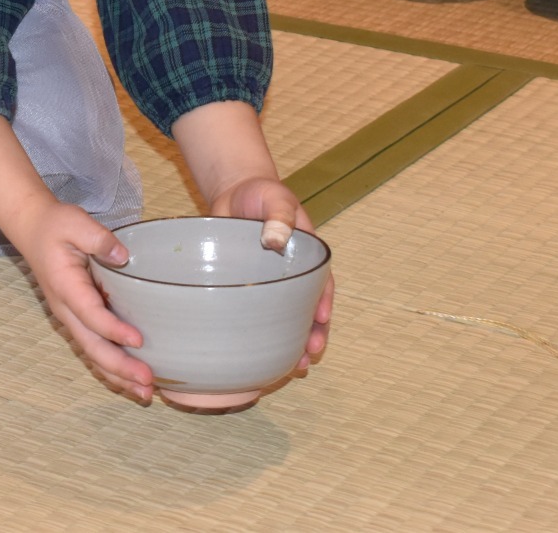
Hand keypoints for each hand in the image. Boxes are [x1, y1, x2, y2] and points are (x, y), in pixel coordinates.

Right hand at [10, 197, 155, 402]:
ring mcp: (70, 318)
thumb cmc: (55, 225)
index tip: (139, 341)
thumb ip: (98, 238)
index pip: (90, 314)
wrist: (32, 230)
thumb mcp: (75, 221)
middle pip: (91, 346)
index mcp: (65, 287)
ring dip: (117, 376)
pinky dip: (111, 368)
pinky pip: (93, 349)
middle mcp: (65, 309)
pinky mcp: (78, 320)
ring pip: (92, 355)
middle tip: (148, 382)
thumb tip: (123, 255)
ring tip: (144, 393)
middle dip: (119, 367)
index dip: (114, 330)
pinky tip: (131, 381)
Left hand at [210, 176, 333, 382]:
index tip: (322, 320)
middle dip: (314, 334)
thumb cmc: (260, 192)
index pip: (321, 283)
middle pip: (308, 308)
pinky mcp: (247, 286)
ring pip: (285, 317)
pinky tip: (260, 354)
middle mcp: (292, 273)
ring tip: (296, 367)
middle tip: (310, 356)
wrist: (234, 191)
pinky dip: (262, 333)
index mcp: (306, 255)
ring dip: (293, 341)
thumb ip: (280, 215)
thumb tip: (277, 240)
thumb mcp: (275, 197)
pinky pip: (256, 312)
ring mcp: (270, 283)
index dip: (323, 303)